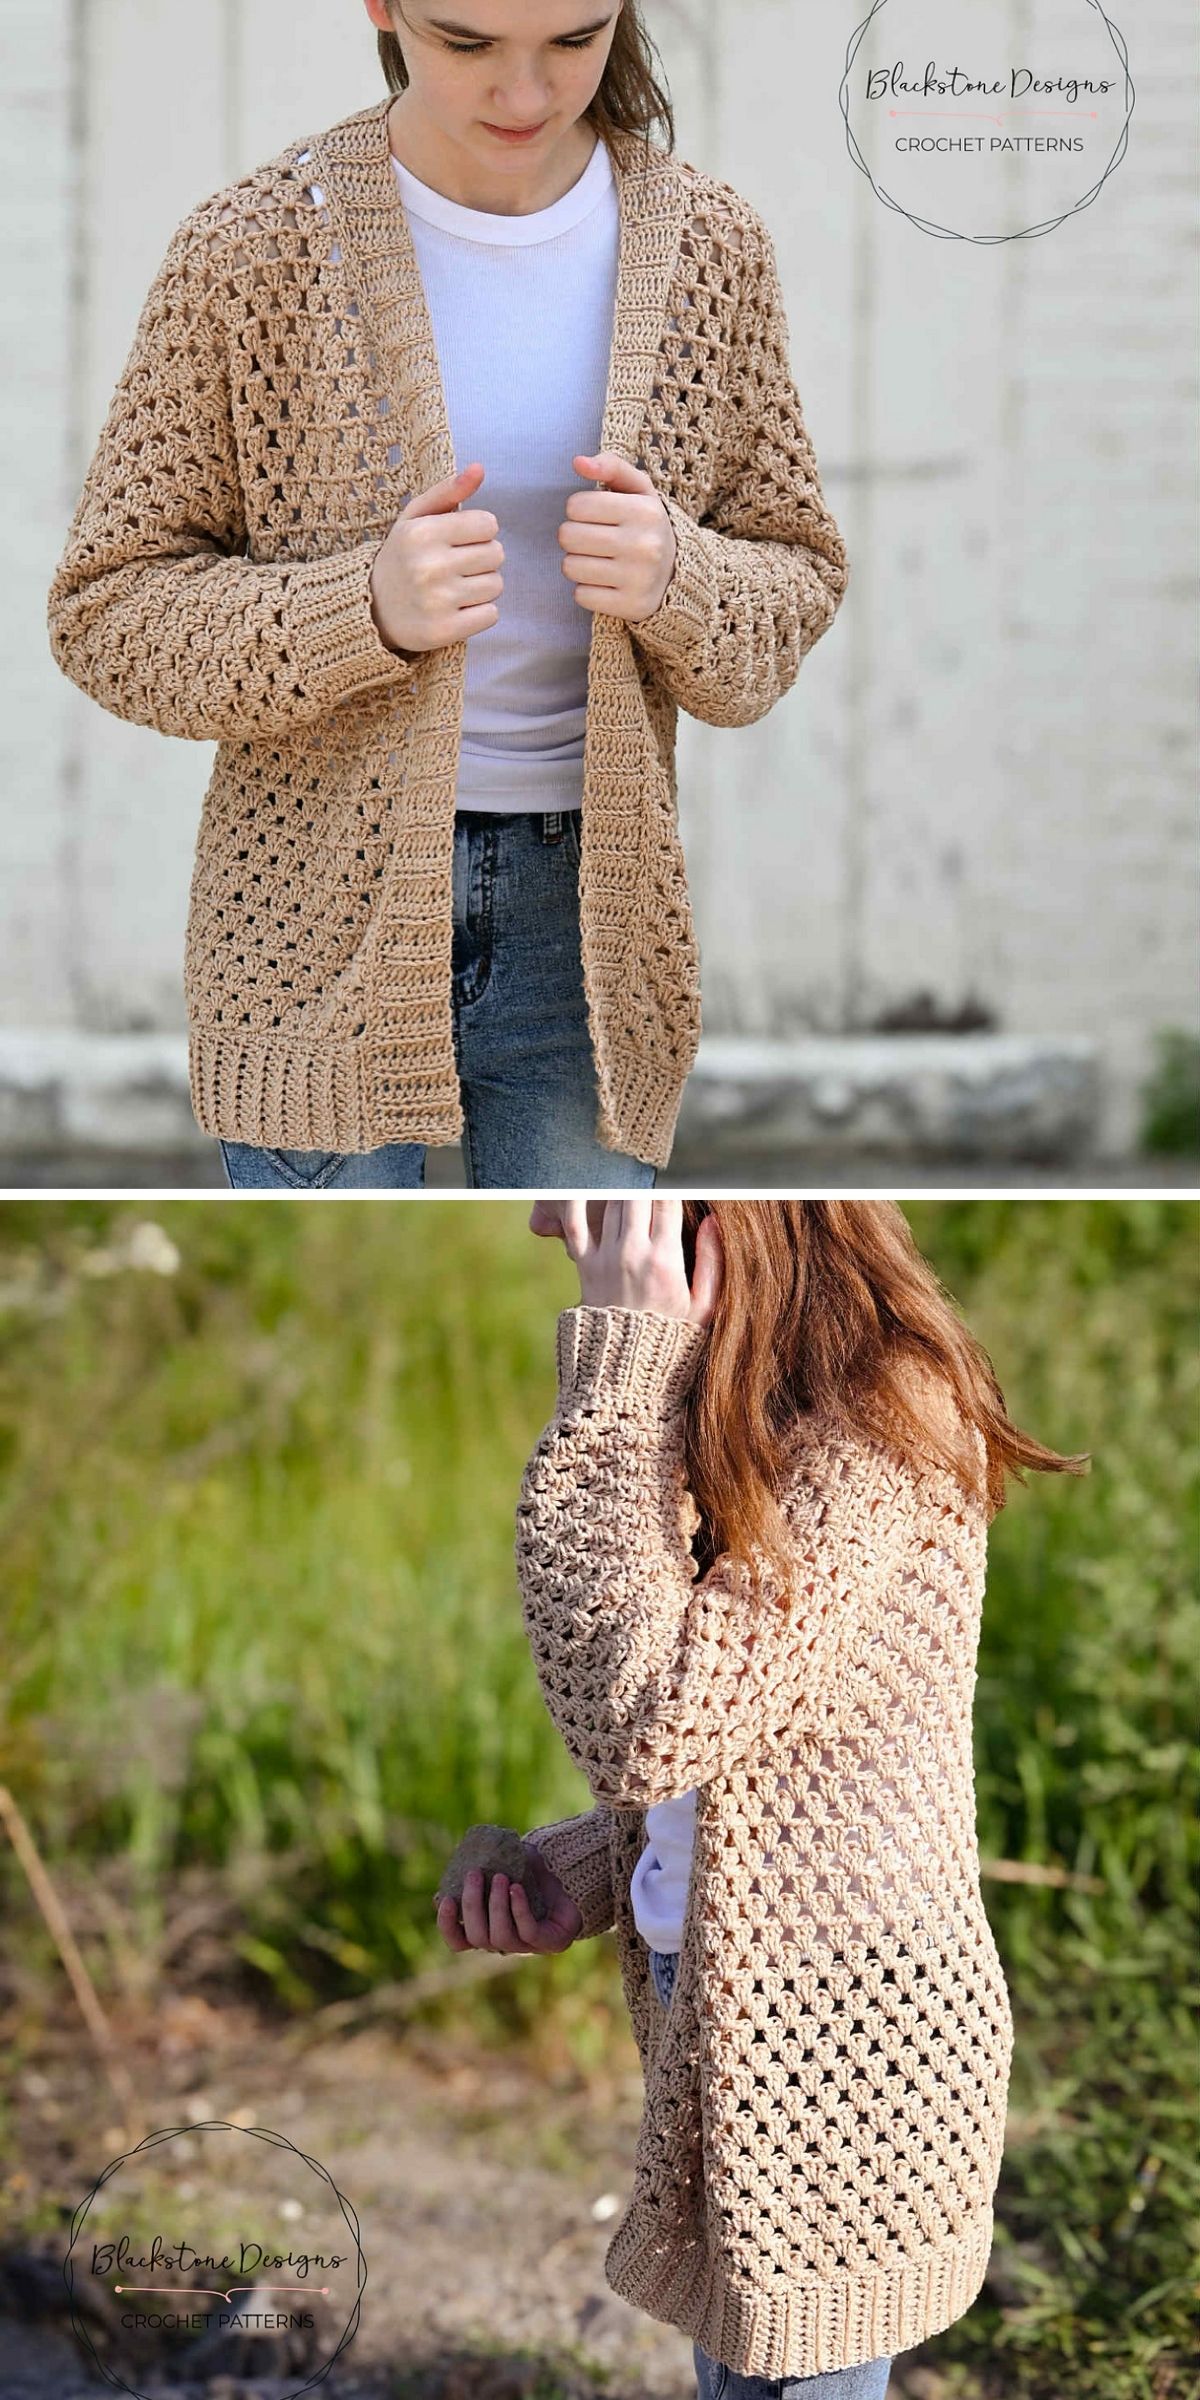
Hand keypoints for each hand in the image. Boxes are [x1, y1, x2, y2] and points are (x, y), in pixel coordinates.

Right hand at [368, 462, 503, 654]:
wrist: (372, 609)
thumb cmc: (403, 556)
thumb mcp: (416, 517)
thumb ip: (448, 491)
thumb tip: (479, 469)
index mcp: (423, 532)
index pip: (488, 524)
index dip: (480, 531)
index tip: (461, 541)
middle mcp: (429, 565)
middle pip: (496, 554)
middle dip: (483, 558)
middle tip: (459, 566)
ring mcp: (437, 601)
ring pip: (496, 585)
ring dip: (483, 586)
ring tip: (457, 587)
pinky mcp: (444, 631)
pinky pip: (491, 615)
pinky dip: (481, 613)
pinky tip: (459, 609)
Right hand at [433, 1858, 582, 1955]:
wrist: (572, 1876)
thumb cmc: (533, 1873)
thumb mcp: (504, 1867)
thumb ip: (481, 1872)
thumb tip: (450, 1877)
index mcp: (488, 1928)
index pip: (459, 1941)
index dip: (448, 1925)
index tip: (445, 1900)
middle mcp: (504, 1941)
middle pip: (477, 1937)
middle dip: (472, 1905)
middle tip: (474, 1874)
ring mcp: (527, 1946)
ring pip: (500, 1937)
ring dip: (497, 1906)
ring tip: (501, 1877)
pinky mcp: (550, 1942)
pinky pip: (528, 1931)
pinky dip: (519, 1909)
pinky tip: (517, 1888)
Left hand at [529, 1198, 722, 1325]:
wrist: (624, 1370)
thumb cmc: (673, 1340)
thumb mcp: (705, 1307)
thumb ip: (713, 1261)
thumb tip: (714, 1221)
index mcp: (666, 1260)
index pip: (669, 1201)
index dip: (674, 1185)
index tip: (679, 1183)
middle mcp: (633, 1253)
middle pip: (637, 1195)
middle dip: (647, 1184)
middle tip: (653, 1181)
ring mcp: (605, 1257)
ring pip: (611, 1202)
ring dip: (621, 1189)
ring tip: (630, 1183)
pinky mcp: (584, 1264)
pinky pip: (573, 1222)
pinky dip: (577, 1200)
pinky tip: (586, 1186)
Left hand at [558, 452, 676, 620]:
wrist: (677, 575)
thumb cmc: (646, 526)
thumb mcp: (638, 490)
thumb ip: (611, 467)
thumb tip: (578, 462)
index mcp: (644, 511)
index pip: (576, 506)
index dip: (579, 510)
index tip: (595, 517)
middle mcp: (643, 545)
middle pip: (568, 536)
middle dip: (574, 537)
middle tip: (593, 541)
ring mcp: (638, 579)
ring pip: (570, 567)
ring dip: (577, 564)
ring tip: (598, 561)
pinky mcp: (630, 606)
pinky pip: (581, 595)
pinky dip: (587, 589)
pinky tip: (605, 583)